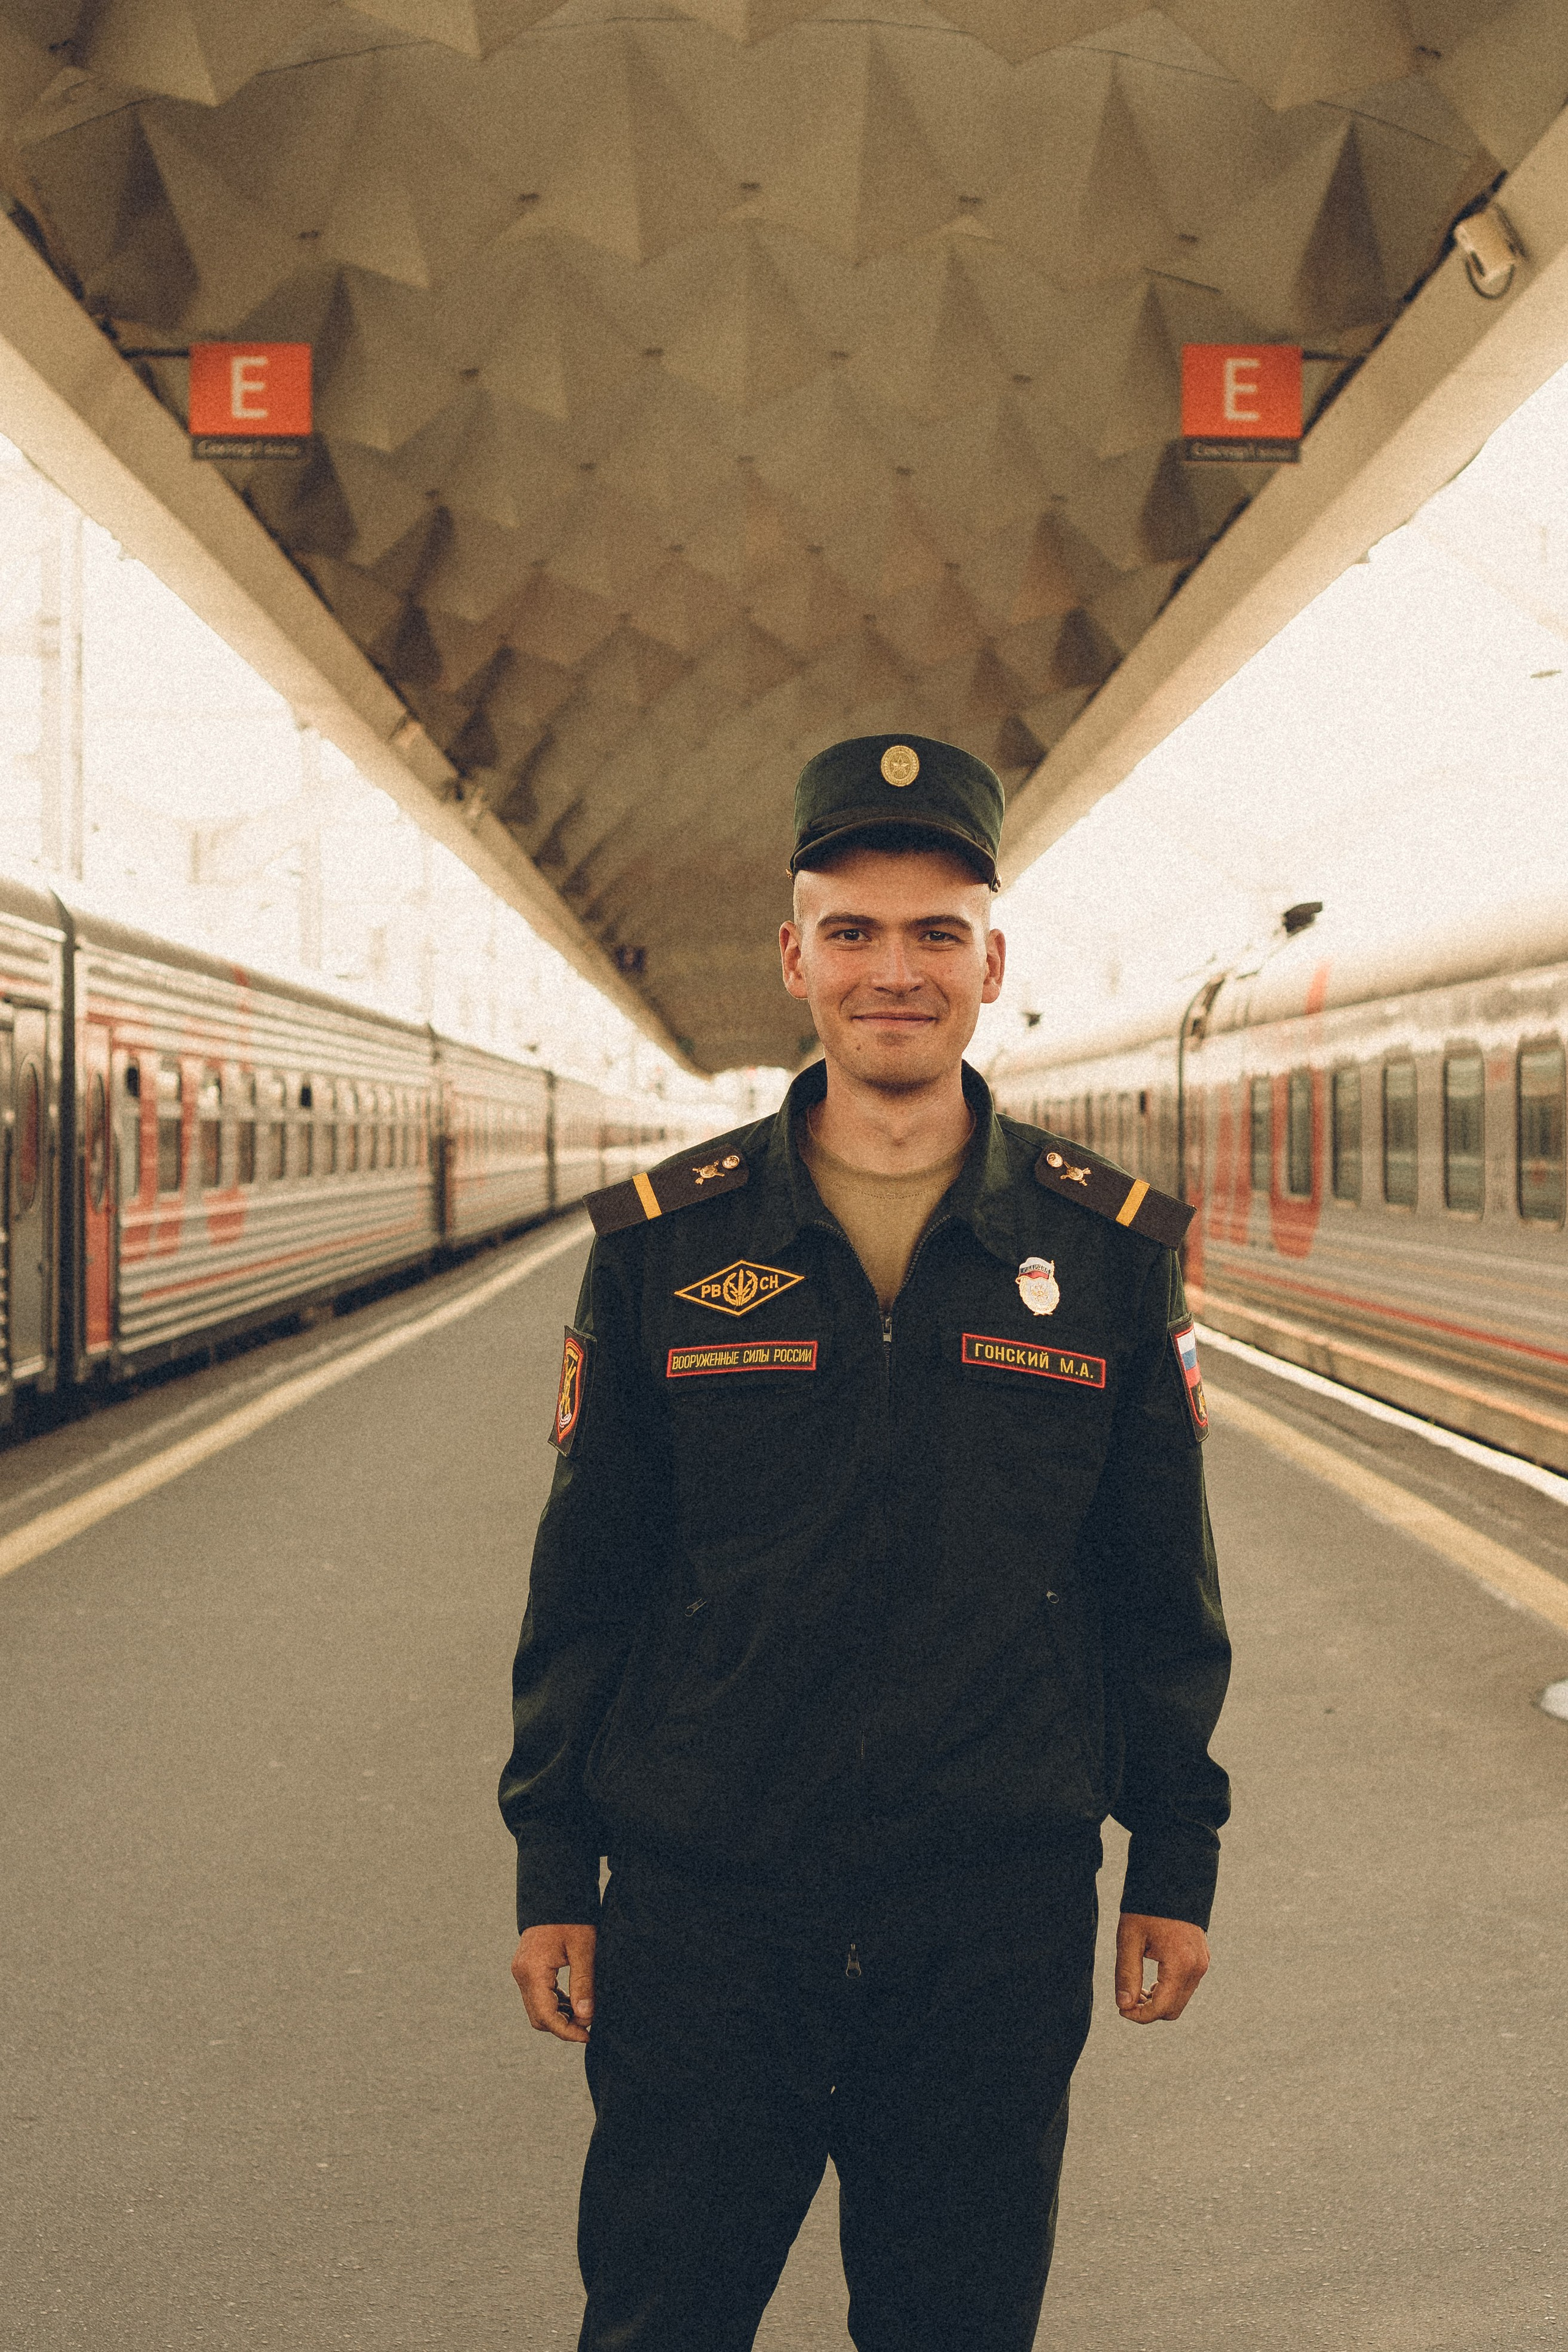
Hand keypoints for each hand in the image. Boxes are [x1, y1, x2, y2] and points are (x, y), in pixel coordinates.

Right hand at [512, 1922, 596, 2043]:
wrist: (555, 1893)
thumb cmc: (572, 1917)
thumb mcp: (584, 1949)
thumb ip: (583, 1984)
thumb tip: (585, 2016)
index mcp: (533, 1971)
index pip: (547, 2016)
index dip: (567, 2031)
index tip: (587, 2035)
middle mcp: (522, 1974)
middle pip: (539, 2017)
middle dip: (563, 2026)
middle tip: (588, 2024)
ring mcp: (521, 1971)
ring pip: (537, 2009)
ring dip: (559, 2016)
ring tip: (584, 2011)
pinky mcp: (526, 1969)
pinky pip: (537, 1996)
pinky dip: (554, 2004)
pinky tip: (573, 2000)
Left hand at [1115, 1912, 1208, 2024]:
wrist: (1172, 1881)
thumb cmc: (1147, 1908)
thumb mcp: (1129, 1939)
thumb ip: (1127, 1974)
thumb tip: (1124, 2005)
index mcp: (1181, 1964)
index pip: (1161, 2008)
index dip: (1139, 2016)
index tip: (1121, 2009)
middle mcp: (1197, 1968)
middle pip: (1173, 2010)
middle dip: (1148, 2011)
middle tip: (1126, 1998)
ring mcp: (1202, 1964)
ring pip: (1180, 2001)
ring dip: (1158, 2002)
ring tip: (1136, 1987)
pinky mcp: (1202, 1960)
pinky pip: (1186, 1987)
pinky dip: (1168, 1991)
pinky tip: (1151, 1980)